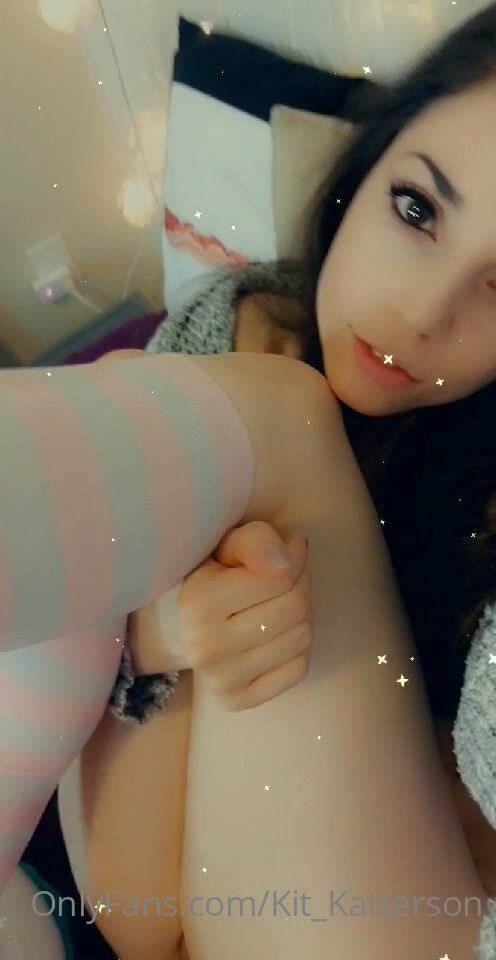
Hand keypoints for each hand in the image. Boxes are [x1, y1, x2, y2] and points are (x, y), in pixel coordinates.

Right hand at [129, 521, 311, 710]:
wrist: (177, 627)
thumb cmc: (209, 576)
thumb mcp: (225, 545)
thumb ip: (255, 542)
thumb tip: (285, 562)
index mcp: (198, 602)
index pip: (281, 576)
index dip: (294, 557)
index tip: (289, 549)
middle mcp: (207, 647)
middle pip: (295, 608)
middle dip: (301, 584)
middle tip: (289, 575)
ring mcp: (221, 680)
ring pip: (302, 637)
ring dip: (303, 614)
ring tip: (282, 601)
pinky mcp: (236, 700)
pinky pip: (298, 669)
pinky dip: (297, 646)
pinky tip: (278, 633)